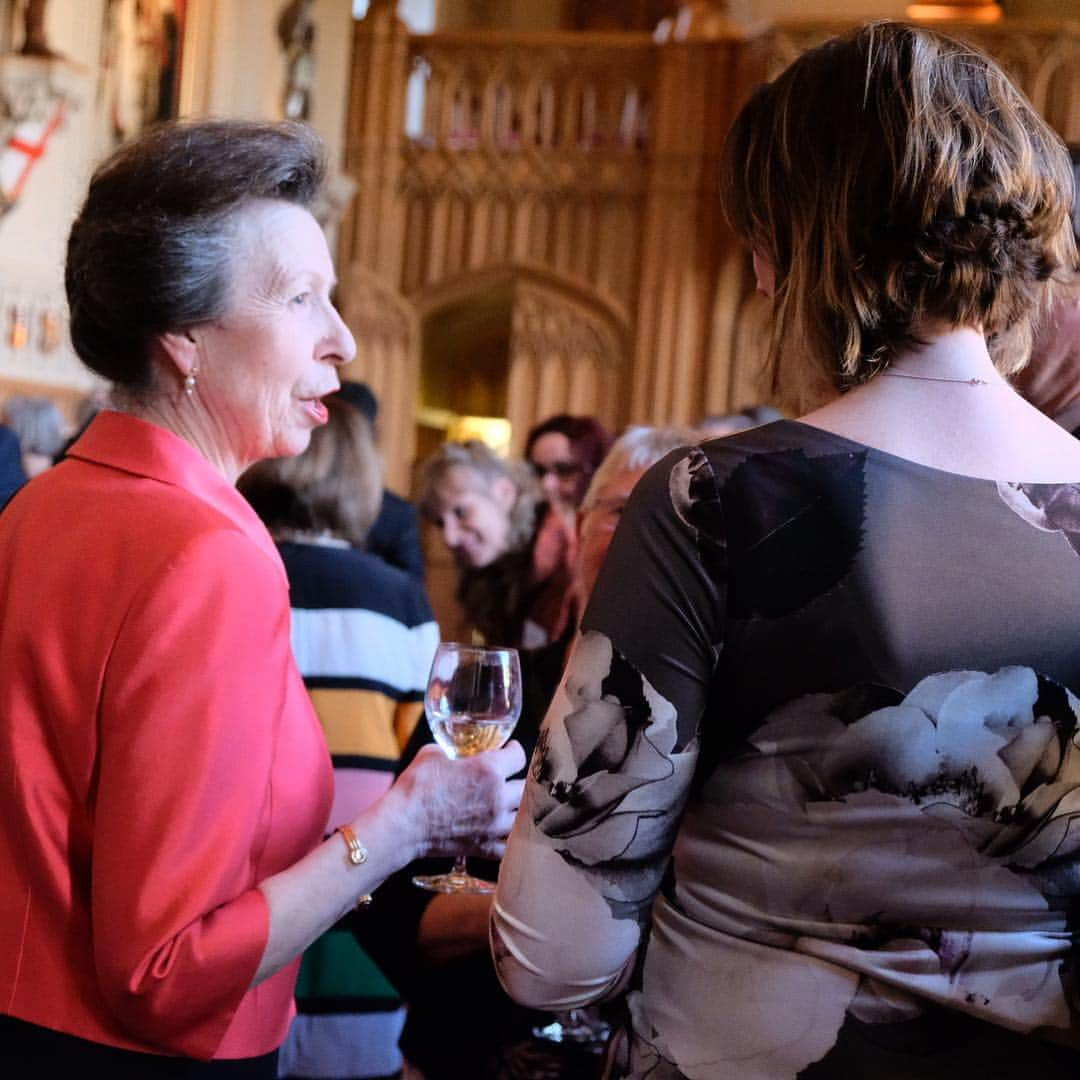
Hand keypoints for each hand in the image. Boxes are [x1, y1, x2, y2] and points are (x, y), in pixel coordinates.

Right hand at [389, 740, 525, 861]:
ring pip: (524, 816)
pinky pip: (509, 846)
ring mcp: (493, 825)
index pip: (519, 756)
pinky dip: (509, 840)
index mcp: (488, 770)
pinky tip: (504, 833)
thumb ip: (452, 750)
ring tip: (510, 804)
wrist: (402, 825)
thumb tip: (455, 751)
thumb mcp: (432, 753)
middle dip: (518, 780)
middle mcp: (497, 798)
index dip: (514, 750)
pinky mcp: (484, 847)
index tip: (510, 750)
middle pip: (526, 787)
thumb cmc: (415, 788)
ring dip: (518, 809)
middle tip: (510, 778)